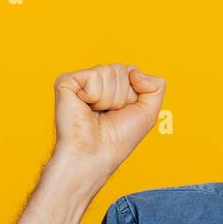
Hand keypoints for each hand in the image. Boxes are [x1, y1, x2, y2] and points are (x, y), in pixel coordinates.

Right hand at [52, 63, 166, 180]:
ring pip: (109, 72)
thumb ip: (156, 86)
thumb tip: (135, 71)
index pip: (132, 71)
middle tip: (109, 114)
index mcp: (113, 86)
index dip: (134, 94)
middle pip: (121, 70)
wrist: (96, 154)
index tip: (123, 112)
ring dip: (110, 99)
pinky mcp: (66, 82)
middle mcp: (97, 81)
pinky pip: (93, 76)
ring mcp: (80, 80)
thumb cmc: (119, 138)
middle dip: (122, 96)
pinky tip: (86, 108)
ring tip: (98, 113)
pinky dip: (95, 96)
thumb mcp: (148, 112)